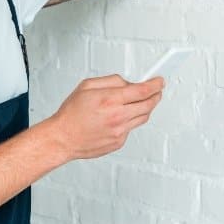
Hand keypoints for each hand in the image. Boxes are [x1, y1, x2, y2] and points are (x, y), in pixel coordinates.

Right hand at [49, 74, 164, 159]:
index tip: (160, 82)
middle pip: (148, 105)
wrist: (63, 138)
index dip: (155, 85)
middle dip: (155, 96)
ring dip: (145, 108)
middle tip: (157, 91)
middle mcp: (117, 116)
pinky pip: (131, 128)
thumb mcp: (87, 86)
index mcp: (110, 100)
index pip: (142, 91)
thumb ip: (112, 81)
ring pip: (143, 117)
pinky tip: (119, 117)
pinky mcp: (119, 142)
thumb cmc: (71, 113)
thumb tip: (129, 83)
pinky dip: (130, 120)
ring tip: (138, 102)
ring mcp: (120, 131)